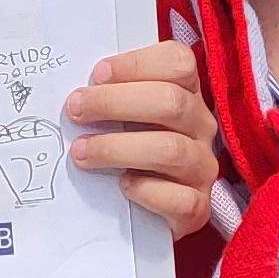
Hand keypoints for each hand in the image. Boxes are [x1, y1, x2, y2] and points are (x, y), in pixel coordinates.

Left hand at [62, 40, 218, 233]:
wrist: (143, 214)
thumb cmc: (127, 154)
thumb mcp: (123, 118)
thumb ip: (108, 98)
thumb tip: (76, 92)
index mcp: (187, 94)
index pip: (178, 63)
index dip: (137, 64)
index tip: (97, 75)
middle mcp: (200, 127)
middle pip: (171, 102)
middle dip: (115, 102)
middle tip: (76, 110)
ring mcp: (202, 168)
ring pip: (171, 149)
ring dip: (117, 148)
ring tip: (81, 152)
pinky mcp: (197, 208)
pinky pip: (179, 198)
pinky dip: (146, 190)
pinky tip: (122, 186)